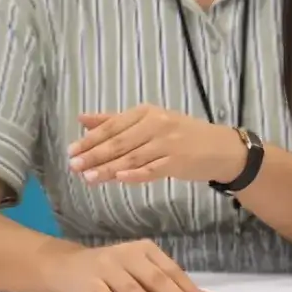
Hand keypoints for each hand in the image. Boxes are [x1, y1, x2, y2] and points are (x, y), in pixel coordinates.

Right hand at [39, 239, 214, 291]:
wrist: (68, 266)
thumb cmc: (113, 273)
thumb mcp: (141, 273)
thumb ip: (169, 285)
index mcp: (146, 251)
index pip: (172, 271)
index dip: (189, 289)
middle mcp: (128, 255)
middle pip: (156, 278)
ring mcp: (107, 267)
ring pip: (131, 286)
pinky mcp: (89, 280)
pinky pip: (102, 291)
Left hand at [69, 104, 248, 184]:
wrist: (220, 148)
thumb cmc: (181, 135)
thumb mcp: (150, 121)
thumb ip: (115, 121)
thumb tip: (82, 119)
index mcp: (147, 112)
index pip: (113, 126)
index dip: (91, 139)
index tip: (71, 151)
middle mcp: (157, 124)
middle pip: (120, 142)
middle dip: (95, 155)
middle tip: (74, 166)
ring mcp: (169, 143)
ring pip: (132, 157)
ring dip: (109, 169)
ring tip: (89, 178)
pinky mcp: (178, 161)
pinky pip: (153, 169)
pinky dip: (136, 174)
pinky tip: (120, 179)